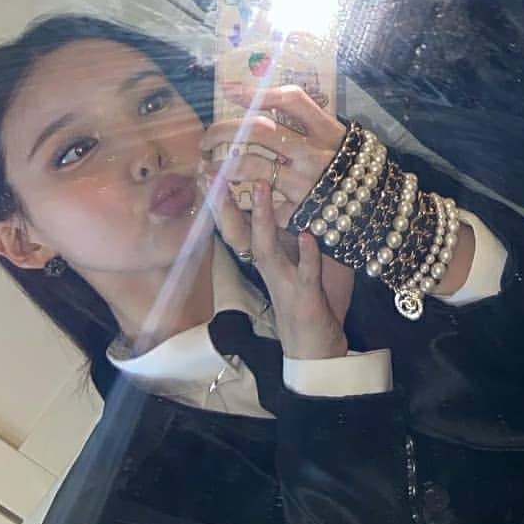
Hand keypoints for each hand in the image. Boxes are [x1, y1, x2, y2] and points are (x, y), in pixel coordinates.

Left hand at [200, 83, 347, 215]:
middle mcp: (313, 153)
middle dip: (224, 131)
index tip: (230, 91)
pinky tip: (228, 200)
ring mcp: (305, 183)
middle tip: (206, 139)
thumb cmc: (352, 170)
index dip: (258, 93)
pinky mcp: (299, 212)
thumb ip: (311, 124)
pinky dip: (243, 203)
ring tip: (210, 168)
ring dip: (222, 166)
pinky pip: (261, 205)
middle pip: (259, 131)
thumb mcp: (340, 139)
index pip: (291, 99)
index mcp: (326, 130)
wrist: (378, 212)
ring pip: (251, 166)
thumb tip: (272, 102)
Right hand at [207, 176, 352, 358]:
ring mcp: (285, 283)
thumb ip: (294, 234)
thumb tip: (298, 195)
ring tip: (261, 188)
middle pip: (241, 234)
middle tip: (215, 174)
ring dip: (264, 220)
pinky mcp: (306, 298)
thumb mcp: (299, 263)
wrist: (313, 350)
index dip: (223, 201)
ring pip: (268, 249)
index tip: (210, 172)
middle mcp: (269, 269)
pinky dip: (306, 255)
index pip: (239, 226)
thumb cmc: (308, 301)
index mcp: (267, 259)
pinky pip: (305, 273)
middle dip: (228, 205)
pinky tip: (306, 237)